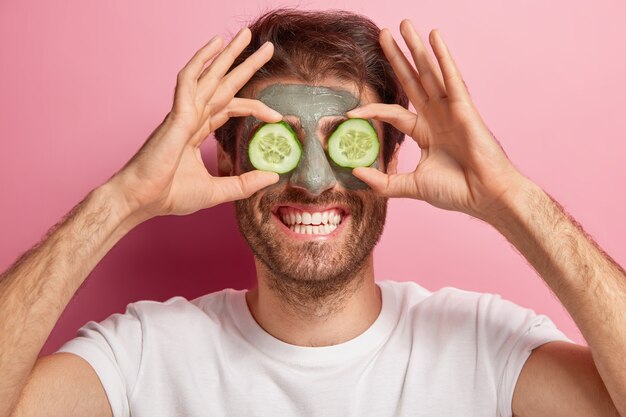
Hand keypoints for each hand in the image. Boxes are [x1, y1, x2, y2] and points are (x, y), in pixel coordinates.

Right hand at [108, 28, 280, 219]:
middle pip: (224, 84)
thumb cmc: (168, 195)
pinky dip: (200, 60)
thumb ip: (244, 184)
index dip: (255, 108)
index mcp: (197, 131)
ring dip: (227, 55)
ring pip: (209, 76)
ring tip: (244, 35)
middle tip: (267, 47)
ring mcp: (183, 113)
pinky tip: (214, 44)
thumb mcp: (216, 191)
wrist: (141, 199)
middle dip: (244, 64)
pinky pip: (188, 80)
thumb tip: (273, 176)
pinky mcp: (176, 115)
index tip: (277, 116)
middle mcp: (191, 117)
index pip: (230, 108)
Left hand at [347, 20, 530, 222]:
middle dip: (397, 57)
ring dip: (417, 48)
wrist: (485, 197)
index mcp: (425, 133)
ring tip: (405, 25)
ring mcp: (451, 110)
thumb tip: (354, 172)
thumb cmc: (456, 192)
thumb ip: (384, 181)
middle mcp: (437, 116)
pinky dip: (444, 57)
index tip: (351, 112)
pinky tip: (434, 37)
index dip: (372, 110)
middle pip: (412, 80)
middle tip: (383, 34)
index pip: (394, 112)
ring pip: (430, 73)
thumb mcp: (412, 186)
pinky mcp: (465, 108)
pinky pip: (451, 78)